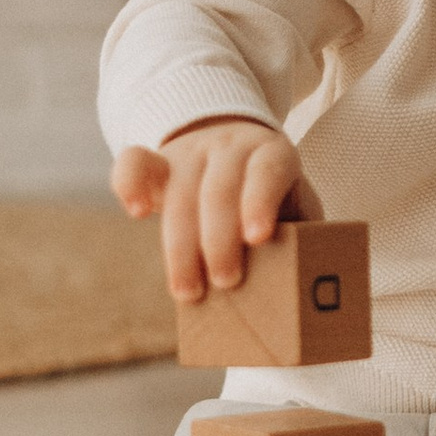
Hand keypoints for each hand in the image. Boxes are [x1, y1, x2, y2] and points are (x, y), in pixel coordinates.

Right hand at [112, 118, 314, 303]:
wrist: (236, 147)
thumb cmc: (271, 196)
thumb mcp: (295, 205)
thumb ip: (300, 234)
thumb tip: (306, 285)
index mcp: (272, 153)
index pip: (266, 173)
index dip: (260, 203)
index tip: (257, 238)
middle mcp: (231, 146)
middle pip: (219, 190)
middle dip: (219, 240)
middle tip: (226, 283)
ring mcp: (190, 151)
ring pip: (179, 192)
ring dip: (181, 246)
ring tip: (187, 290)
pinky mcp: (157, 161)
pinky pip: (133, 163)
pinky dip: (129, 184)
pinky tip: (136, 212)